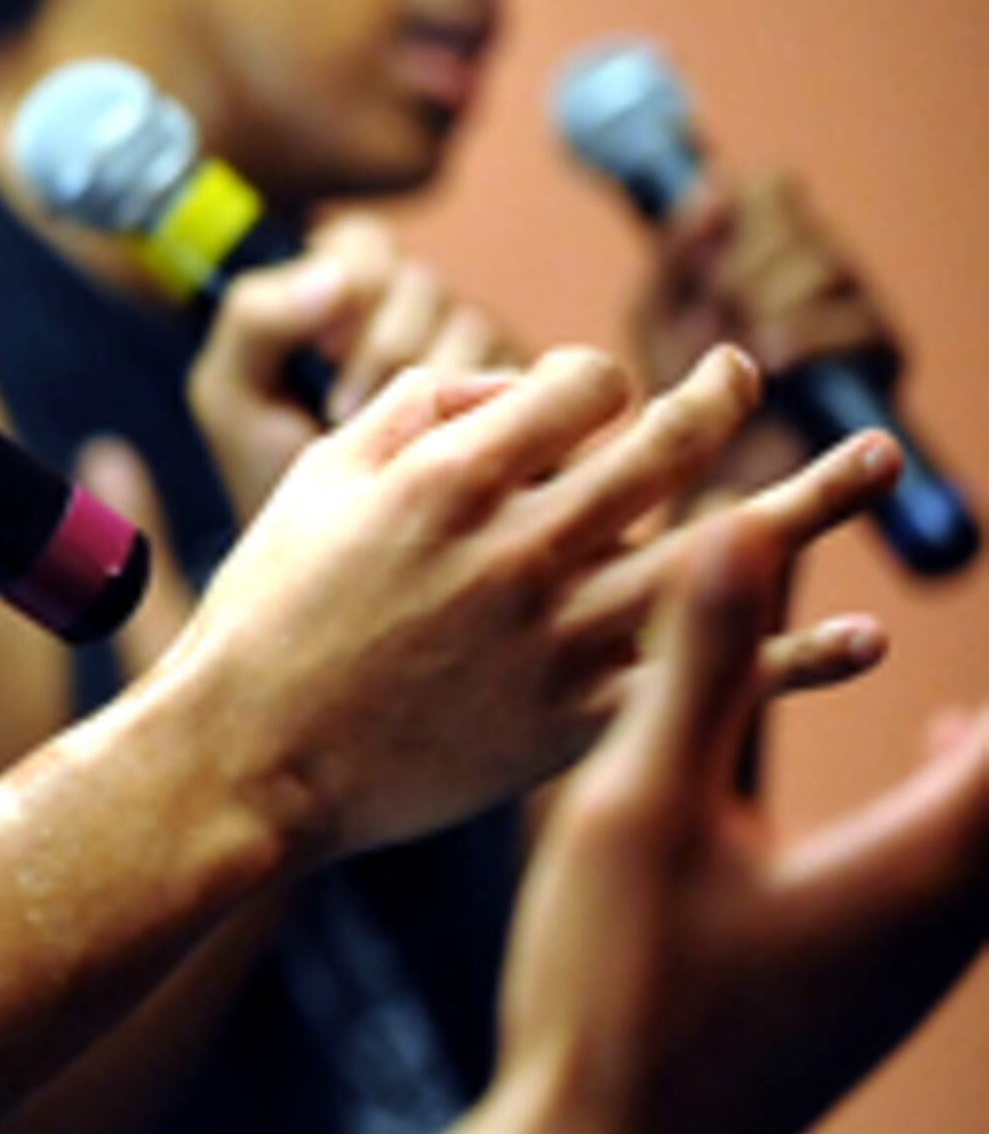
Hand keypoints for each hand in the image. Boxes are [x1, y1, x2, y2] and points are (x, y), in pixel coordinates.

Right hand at [160, 343, 897, 861]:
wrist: (251, 758)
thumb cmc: (268, 613)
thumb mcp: (313, 480)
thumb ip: (410, 411)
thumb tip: (500, 384)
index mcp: (453, 475)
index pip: (581, 383)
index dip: (594, 380)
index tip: (583, 402)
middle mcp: (525, 544)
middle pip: (670, 445)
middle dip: (720, 395)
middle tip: (744, 375)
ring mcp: (562, 634)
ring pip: (723, 550)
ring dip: (816, 501)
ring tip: (882, 458)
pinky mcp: (578, 718)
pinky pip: (712, 682)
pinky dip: (797, 659)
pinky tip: (864, 640)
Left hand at [186, 219, 513, 526]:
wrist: (329, 559)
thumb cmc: (271, 469)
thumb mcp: (231, 395)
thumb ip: (252, 320)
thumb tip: (329, 276)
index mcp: (341, 284)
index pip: (362, 242)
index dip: (344, 293)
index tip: (318, 358)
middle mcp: (413, 306)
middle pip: (421, 285)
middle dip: (380, 348)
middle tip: (342, 411)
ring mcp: (472, 345)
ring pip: (474, 328)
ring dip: (428, 386)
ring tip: (389, 443)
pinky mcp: (520, 392)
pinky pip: (519, 379)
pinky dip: (479, 416)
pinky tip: (444, 455)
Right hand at [495, 506, 988, 1133]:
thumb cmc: (618, 993)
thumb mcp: (638, 806)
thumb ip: (692, 670)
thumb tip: (736, 527)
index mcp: (915, 875)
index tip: (970, 609)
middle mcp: (936, 935)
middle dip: (985, 755)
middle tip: (967, 709)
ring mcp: (900, 988)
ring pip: (968, 869)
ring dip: (963, 795)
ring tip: (954, 737)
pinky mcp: (853, 1017)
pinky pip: (929, 909)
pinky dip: (926, 848)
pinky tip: (860, 847)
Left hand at [628, 168, 903, 493]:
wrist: (708, 486)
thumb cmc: (675, 397)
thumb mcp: (659, 312)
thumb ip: (678, 250)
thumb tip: (712, 191)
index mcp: (765, 248)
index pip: (771, 189)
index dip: (734, 210)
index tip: (698, 259)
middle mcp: (817, 266)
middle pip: (791, 219)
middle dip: (737, 263)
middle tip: (712, 311)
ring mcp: (854, 307)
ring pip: (819, 265)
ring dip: (764, 301)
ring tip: (736, 344)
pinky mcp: (880, 355)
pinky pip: (851, 324)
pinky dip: (802, 337)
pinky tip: (771, 362)